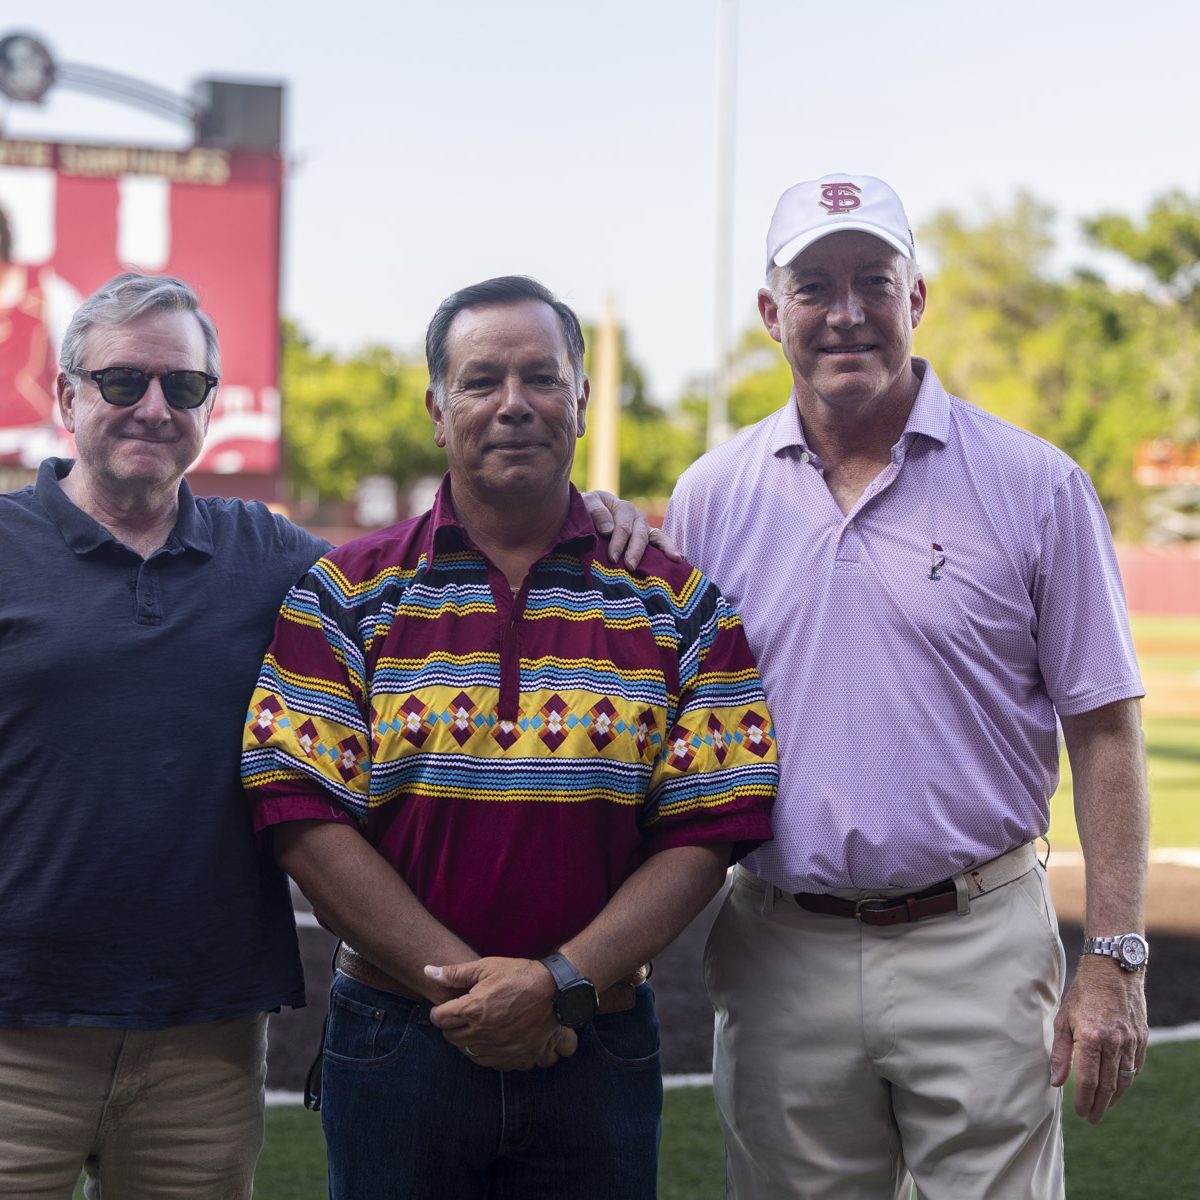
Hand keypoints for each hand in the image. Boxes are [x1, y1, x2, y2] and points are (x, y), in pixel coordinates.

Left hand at [425, 957, 578, 1070]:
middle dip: (451, 1027)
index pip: (440, 1018)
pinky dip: (488, 1055)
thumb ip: (455, 973)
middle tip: (460, 1016)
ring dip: (468, 1042)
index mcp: (473, 1010)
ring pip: (469, 1054)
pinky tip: (493, 1041)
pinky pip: (491, 1064)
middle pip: (451, 1038)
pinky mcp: (515, 1058)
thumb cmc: (521, 975)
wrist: (556, 992)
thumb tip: (428, 971)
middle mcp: (483, 1033)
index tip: (446, 1007)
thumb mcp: (488, 967)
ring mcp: (499, 1049)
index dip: (439, 1011)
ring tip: (476, 1028)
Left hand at [581, 490, 681, 569]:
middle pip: (640, 534)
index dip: (618, 542)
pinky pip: (660, 543)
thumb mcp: (585, 504)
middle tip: (630, 566)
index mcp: (623, 507)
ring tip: (676, 558)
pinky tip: (679, 560)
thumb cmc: (583, 510)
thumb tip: (609, 530)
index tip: (612, 557)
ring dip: (664, 548)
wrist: (584, 516)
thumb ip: (595, 512)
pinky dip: (669, 550)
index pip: (623, 527)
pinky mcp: (646, 540)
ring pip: (656, 537)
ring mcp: (644, 528)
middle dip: (636, 550)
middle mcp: (637, 517)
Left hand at [1050, 957, 1147, 1123]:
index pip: (1089, 1079)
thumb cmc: (1082, 992)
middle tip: (1092, 1118)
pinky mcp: (1141, 1037)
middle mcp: (1114, 1042)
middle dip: (1100, 1105)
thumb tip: (1056, 1081)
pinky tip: (1118, 1087)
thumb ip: (1060, 1052)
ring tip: (1104, 1108)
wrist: (1112, 969)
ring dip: (1114, 1097)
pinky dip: (1127, 1080)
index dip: (1084, 1099)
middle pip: (1108, 1084)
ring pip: (1124, 1078)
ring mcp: (1131, 1040)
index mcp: (1092, 1036)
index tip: (1080, 1112)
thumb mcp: (1063, 1017)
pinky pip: (1135, 1066)